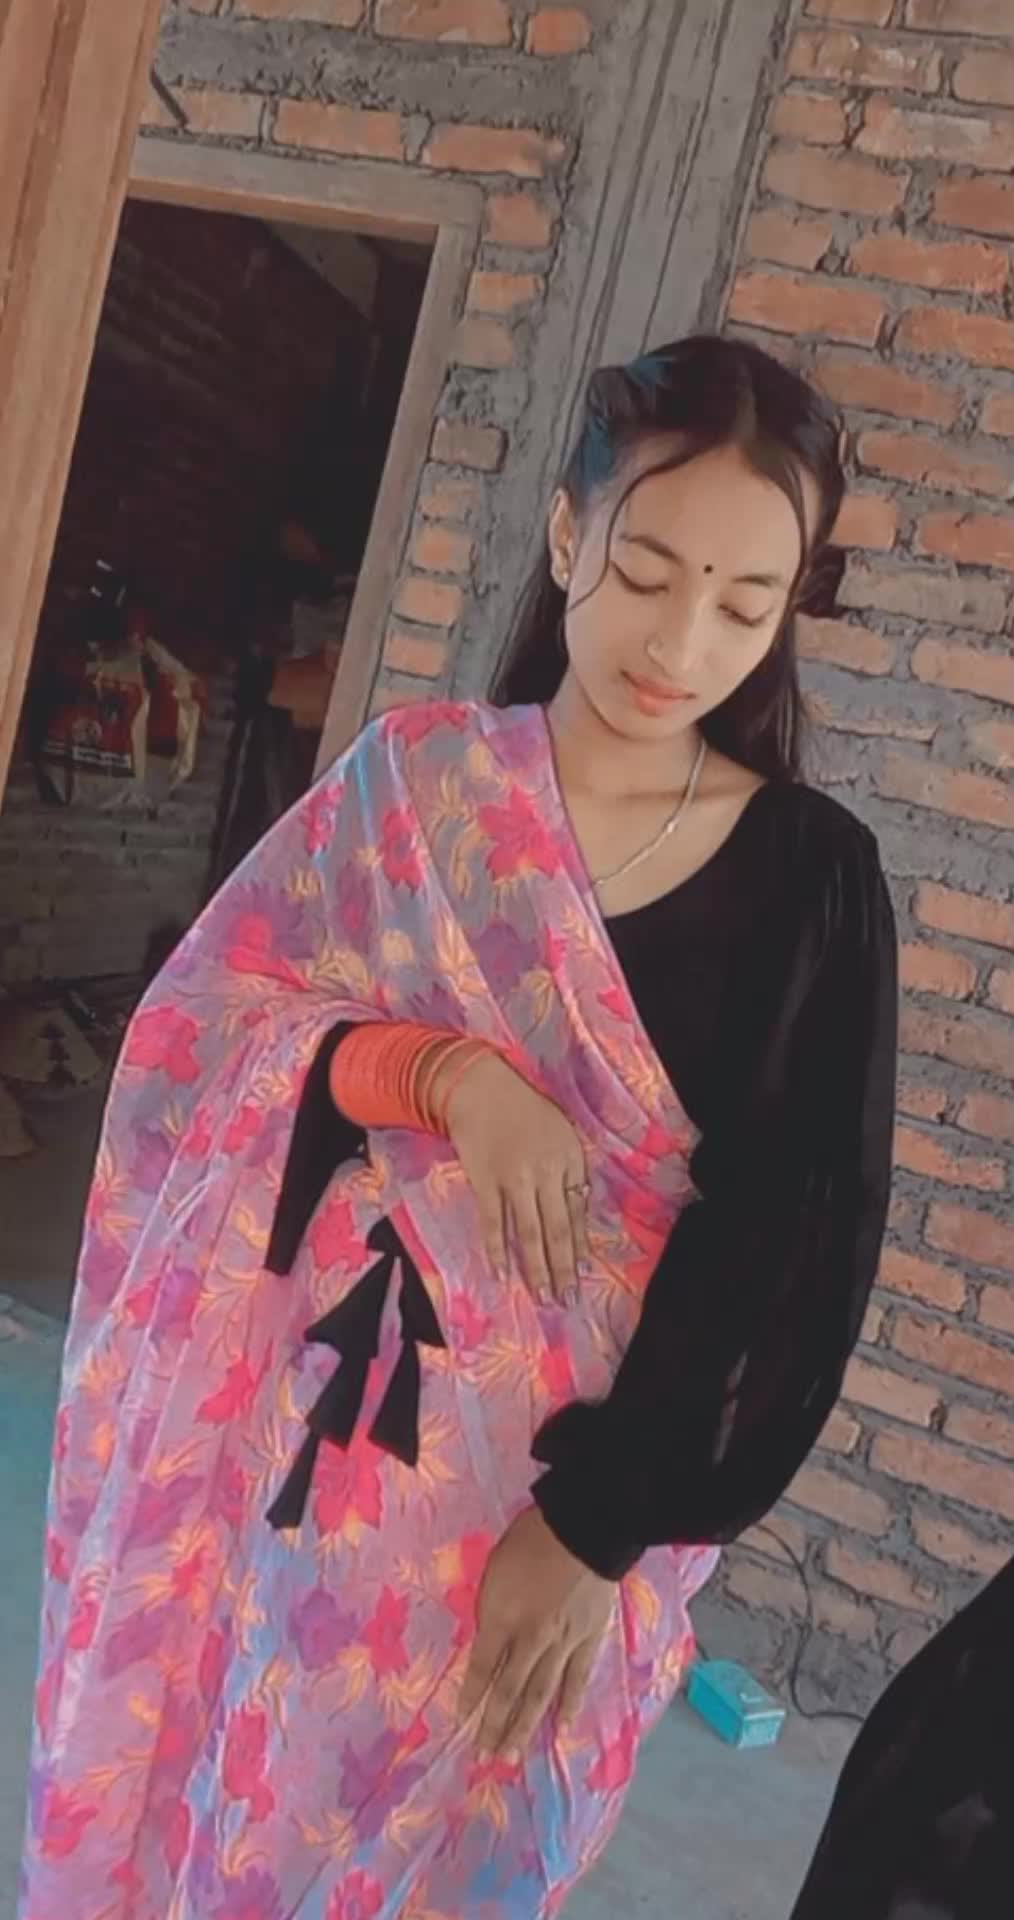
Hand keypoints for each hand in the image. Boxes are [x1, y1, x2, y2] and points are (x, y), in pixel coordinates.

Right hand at [432, 1049, 589, 1302]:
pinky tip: (501, 1273)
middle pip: (557, 1229)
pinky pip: (493, 1223)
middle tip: (565, 1299)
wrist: (479, 1088)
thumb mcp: (560, 1133)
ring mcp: (514, 1179)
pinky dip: (497, 1250)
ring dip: (535, 1267)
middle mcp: (545, 1172)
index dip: (579, 1245)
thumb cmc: (524, 1110)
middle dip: (562, 1267)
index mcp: (569, 1158)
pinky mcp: (485, 1182)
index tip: (581, 1272)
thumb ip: (567, 1172)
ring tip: (540, 1295)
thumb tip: (574, 1214)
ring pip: (528, 1232)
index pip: (577, 1211)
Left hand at [460, 1507, 614, 1756]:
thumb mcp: (496, 1568)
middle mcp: (530, 1639)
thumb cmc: (532, 1540)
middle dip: (493, 1725)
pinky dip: (568, 1706)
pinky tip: (559, 1729)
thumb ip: (491, 1608)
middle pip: (509, 1691)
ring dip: (524, 1727)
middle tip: (482, 1757)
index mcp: (502, 1617)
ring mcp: (562, 1644)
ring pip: (541, 1694)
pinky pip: (577, 1680)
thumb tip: (488, 1639)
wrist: (584, 1528)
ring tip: (511, 1756)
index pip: (481, 1667)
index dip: (470, 1696)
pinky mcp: (589, 1641)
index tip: (461, 1721)